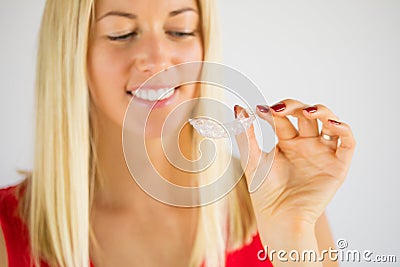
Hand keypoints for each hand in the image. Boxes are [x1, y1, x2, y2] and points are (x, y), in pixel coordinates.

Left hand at [235, 99, 355, 241]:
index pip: (284, 117)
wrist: (279, 217)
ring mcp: (323, 153)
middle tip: (278, 110)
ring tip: (307, 112)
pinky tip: (331, 124)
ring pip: (329, 122)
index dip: (273, 110)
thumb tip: (238, 109)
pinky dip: (344, 130)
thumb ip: (246, 135)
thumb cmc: (265, 192)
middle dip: (294, 107)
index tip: (259, 110)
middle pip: (306, 114)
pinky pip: (347, 143)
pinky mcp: (338, 165)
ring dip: (322, 111)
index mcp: (287, 142)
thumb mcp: (253, 160)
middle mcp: (306, 144)